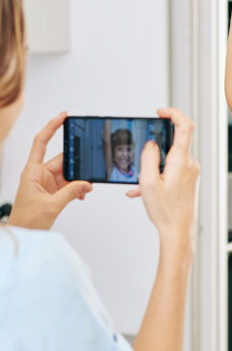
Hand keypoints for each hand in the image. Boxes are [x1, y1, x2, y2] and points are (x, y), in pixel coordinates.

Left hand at [9, 112, 92, 229]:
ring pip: (67, 173)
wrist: (22, 234)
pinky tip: (81, 194)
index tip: (63, 116)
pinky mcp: (52, 192)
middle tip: (89, 166)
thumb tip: (87, 183)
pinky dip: (77, 188)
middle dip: (76, 164)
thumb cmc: (26, 220)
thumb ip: (71, 192)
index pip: (41, 142)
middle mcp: (39, 175)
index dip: (52, 127)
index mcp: (32, 172)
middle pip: (61, 160)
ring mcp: (46, 183)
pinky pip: (68, 184)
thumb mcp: (51, 206)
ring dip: (78, 180)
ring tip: (86, 187)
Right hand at [127, 108, 199, 250]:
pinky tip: (143, 190)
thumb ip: (148, 158)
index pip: (185, 126)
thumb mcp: (148, 183)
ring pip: (170, 158)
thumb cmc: (166, 212)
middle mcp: (189, 164)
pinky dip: (157, 175)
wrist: (178, 232)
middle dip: (156, 145)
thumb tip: (150, 143)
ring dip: (154, 165)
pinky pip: (172, 170)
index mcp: (181, 161)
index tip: (160, 112)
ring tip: (140, 182)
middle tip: (143, 154)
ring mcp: (191, 173)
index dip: (173, 113)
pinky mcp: (189, 181)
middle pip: (175, 141)